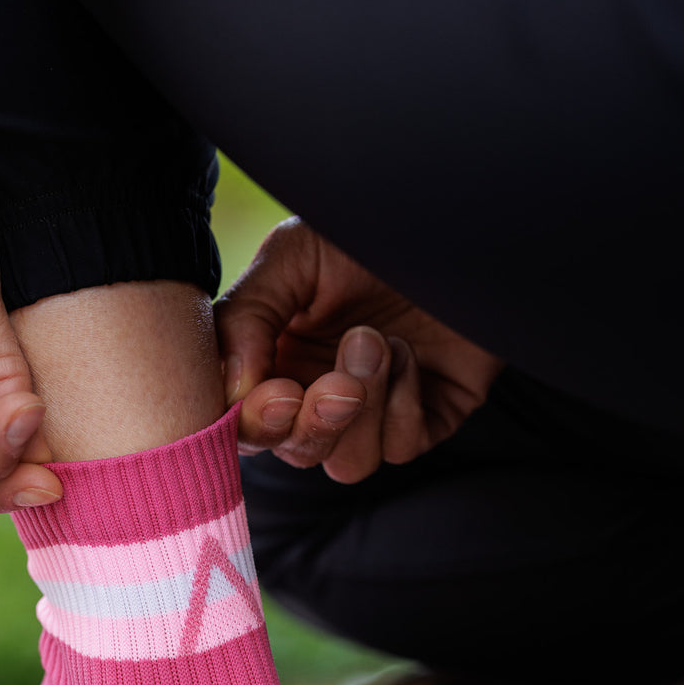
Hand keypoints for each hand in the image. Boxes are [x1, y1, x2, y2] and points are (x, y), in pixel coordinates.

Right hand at [215, 218, 504, 481]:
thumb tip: (230, 389)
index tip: (279, 393)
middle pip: (296, 453)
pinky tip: (409, 353)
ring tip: (378, 342)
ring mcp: (374, 412)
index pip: (245, 426)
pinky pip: (400, 447)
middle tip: (339, 382)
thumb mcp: (291, 256)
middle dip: (314, 424)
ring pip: (349, 464)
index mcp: (274, 361)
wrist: (453, 221)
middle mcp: (320, 394)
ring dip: (363, 410)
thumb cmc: (367, 230)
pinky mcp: (425, 419)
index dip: (255, 425)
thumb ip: (245, 317)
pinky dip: (404, 404)